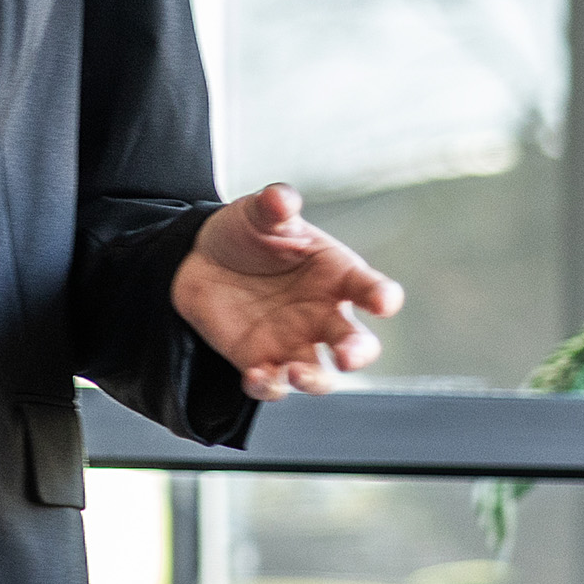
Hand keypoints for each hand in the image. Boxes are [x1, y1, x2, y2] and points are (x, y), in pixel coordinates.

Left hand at [170, 183, 404, 399]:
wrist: (199, 256)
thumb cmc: (247, 232)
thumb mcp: (259, 212)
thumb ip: (275, 205)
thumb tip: (282, 198)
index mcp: (337, 275)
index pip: (371, 289)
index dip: (383, 297)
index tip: (383, 302)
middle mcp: (324, 314)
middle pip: (356, 344)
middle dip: (358, 353)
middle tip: (348, 356)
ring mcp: (294, 342)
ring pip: (320, 376)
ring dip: (314, 380)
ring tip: (296, 371)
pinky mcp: (261, 361)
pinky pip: (272, 385)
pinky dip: (267, 385)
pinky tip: (255, 374)